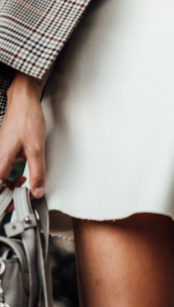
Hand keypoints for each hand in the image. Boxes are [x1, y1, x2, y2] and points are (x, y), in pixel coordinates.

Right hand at [0, 72, 45, 197]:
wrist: (23, 100)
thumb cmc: (27, 119)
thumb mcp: (36, 148)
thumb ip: (37, 172)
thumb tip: (37, 191)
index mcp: (0, 162)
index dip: (5, 202)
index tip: (16, 206)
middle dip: (7, 195)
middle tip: (21, 199)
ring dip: (10, 186)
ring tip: (23, 187)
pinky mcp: (2, 151)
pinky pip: (2, 170)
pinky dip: (10, 176)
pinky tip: (22, 175)